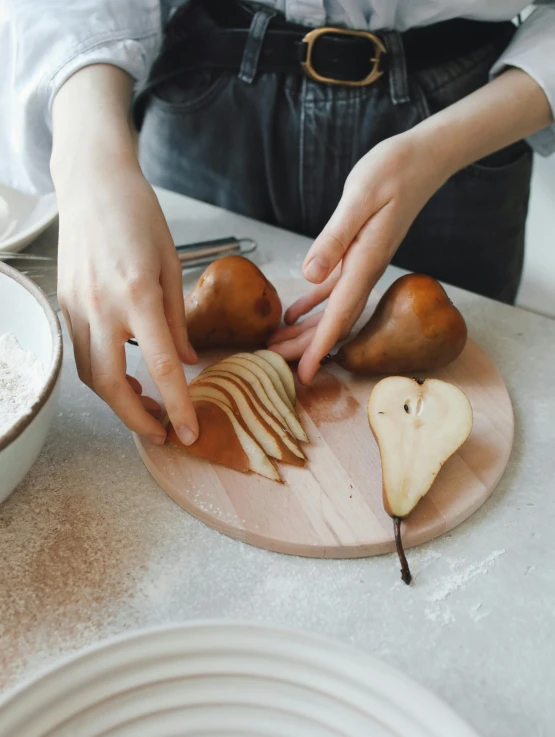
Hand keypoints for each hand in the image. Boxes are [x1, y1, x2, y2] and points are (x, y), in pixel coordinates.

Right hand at [56, 163, 198, 445]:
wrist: (93, 185)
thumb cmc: (140, 217)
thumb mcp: (173, 265)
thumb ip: (178, 319)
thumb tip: (186, 361)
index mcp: (138, 295)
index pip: (161, 366)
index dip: (177, 405)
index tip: (189, 432)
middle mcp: (102, 306)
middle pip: (111, 384)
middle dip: (137, 418)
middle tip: (163, 432)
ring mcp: (78, 307)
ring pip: (91, 374)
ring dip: (118, 400)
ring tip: (147, 406)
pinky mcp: (66, 305)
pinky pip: (82, 352)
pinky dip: (103, 374)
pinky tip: (124, 376)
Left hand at [270, 66, 553, 383]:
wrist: (422, 158)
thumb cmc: (393, 171)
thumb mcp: (359, 198)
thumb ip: (334, 238)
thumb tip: (309, 275)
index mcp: (364, 262)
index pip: (339, 316)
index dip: (320, 347)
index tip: (306, 375)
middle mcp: (365, 270)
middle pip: (334, 321)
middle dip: (307, 347)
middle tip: (277, 366)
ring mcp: (363, 264)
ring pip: (332, 309)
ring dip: (306, 330)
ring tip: (278, 347)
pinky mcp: (358, 253)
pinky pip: (333, 288)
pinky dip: (312, 304)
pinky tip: (293, 314)